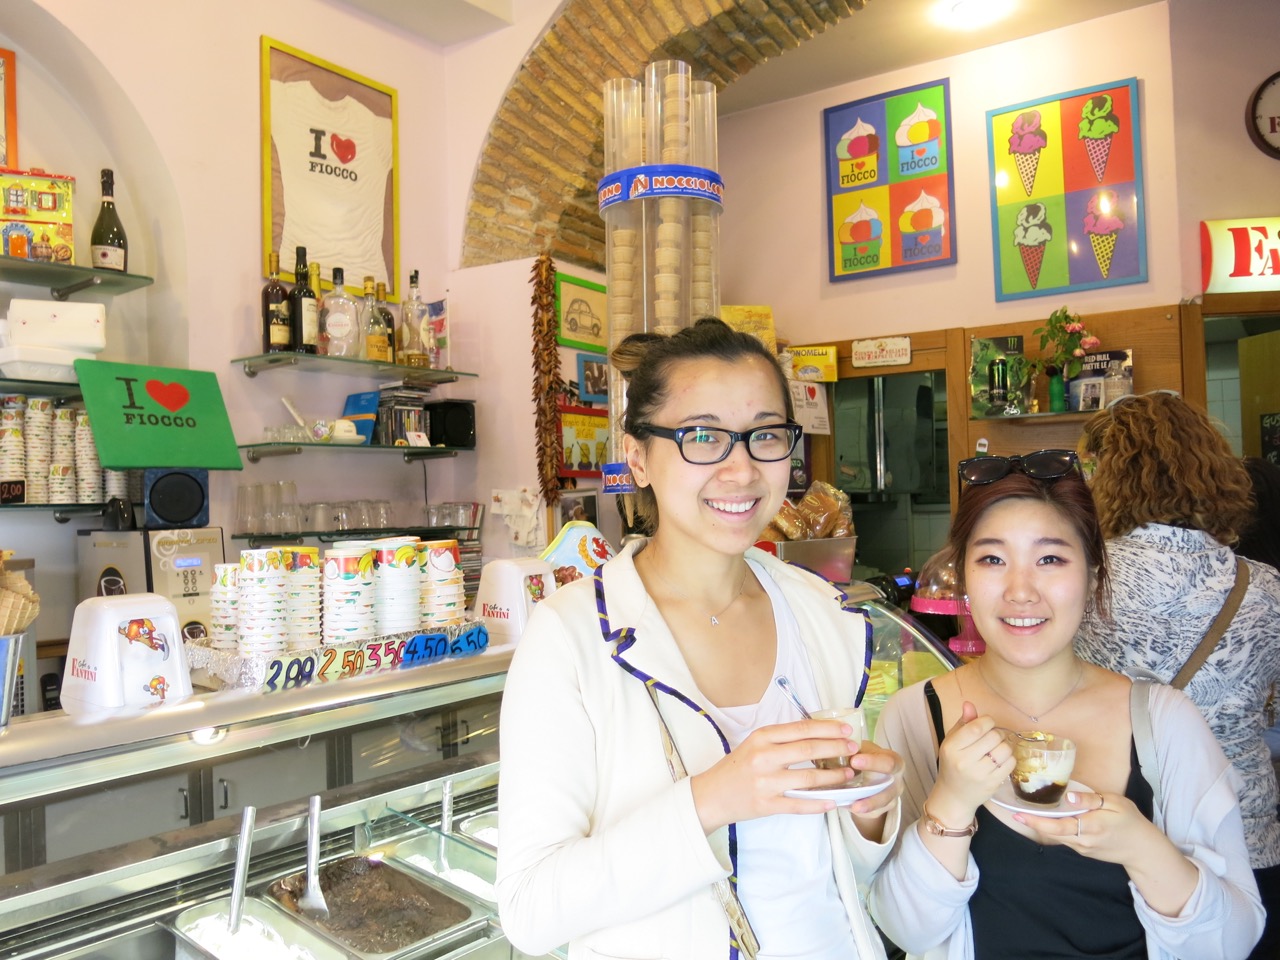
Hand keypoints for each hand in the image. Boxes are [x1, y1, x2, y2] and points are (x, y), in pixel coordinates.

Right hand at [690, 718, 863, 832]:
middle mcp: (764, 757)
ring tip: (849, 774)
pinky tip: (833, 801)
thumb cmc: (735, 768)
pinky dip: (819, 803)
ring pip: (809, 778)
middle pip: (809, 749)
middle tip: (855, 749)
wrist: (710, 795)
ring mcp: (766, 782)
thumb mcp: (753, 744)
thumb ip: (780, 740)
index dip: (827, 728)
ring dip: (834, 776)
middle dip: (836, 748)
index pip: (801, 729)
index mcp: (762, 738)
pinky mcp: (767, 804)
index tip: (846, 730)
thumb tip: (815, 734)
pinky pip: (800, 804)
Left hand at [847, 740, 903, 818]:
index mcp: (894, 761)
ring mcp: (890, 798)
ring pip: (882, 803)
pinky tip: (850, 807)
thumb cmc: (866, 757)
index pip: (887, 762)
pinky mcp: (880, 810)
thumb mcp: (863, 749)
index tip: (854, 760)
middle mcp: (896, 781)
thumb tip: (834, 747)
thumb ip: (854, 750)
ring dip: (868, 805)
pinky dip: (861, 811)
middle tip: (853, 785)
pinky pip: (872, 812)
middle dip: (873, 785)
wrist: (870, 774)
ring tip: (855, 806)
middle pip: (888, 787)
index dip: (873, 762)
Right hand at [929, 701, 1013, 824]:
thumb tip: (969, 704)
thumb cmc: (952, 765)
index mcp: (952, 747)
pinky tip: (1000, 761)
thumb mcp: (952, 742)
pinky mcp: (992, 784)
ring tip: (997, 749)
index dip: (987, 721)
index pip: (977, 727)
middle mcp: (964, 760)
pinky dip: (1009, 759)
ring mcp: (979, 774)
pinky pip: (1010, 764)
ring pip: (1005, 749)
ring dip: (1004, 746)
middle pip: (994, 736)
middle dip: (997, 733)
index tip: (987, 724)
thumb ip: (962, 723)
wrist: (954, 796)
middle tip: (993, 738)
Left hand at [1014, 789, 1159, 864]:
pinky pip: (1065, 839)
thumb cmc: (1130, 821)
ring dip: (1042, 827)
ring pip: (1057, 837)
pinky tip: (1048, 820)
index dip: (1038, 821)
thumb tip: (1069, 796)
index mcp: (1091, 826)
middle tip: (1014, 814)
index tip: (1020, 814)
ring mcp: (1083, 848)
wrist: (1143, 849)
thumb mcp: (1114, 803)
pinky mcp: (1084, 851)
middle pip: (1053, 832)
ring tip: (1026, 814)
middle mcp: (1083, 841)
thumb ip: (1090, 799)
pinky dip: (1054, 830)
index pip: (1059, 825)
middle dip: (1033, 824)